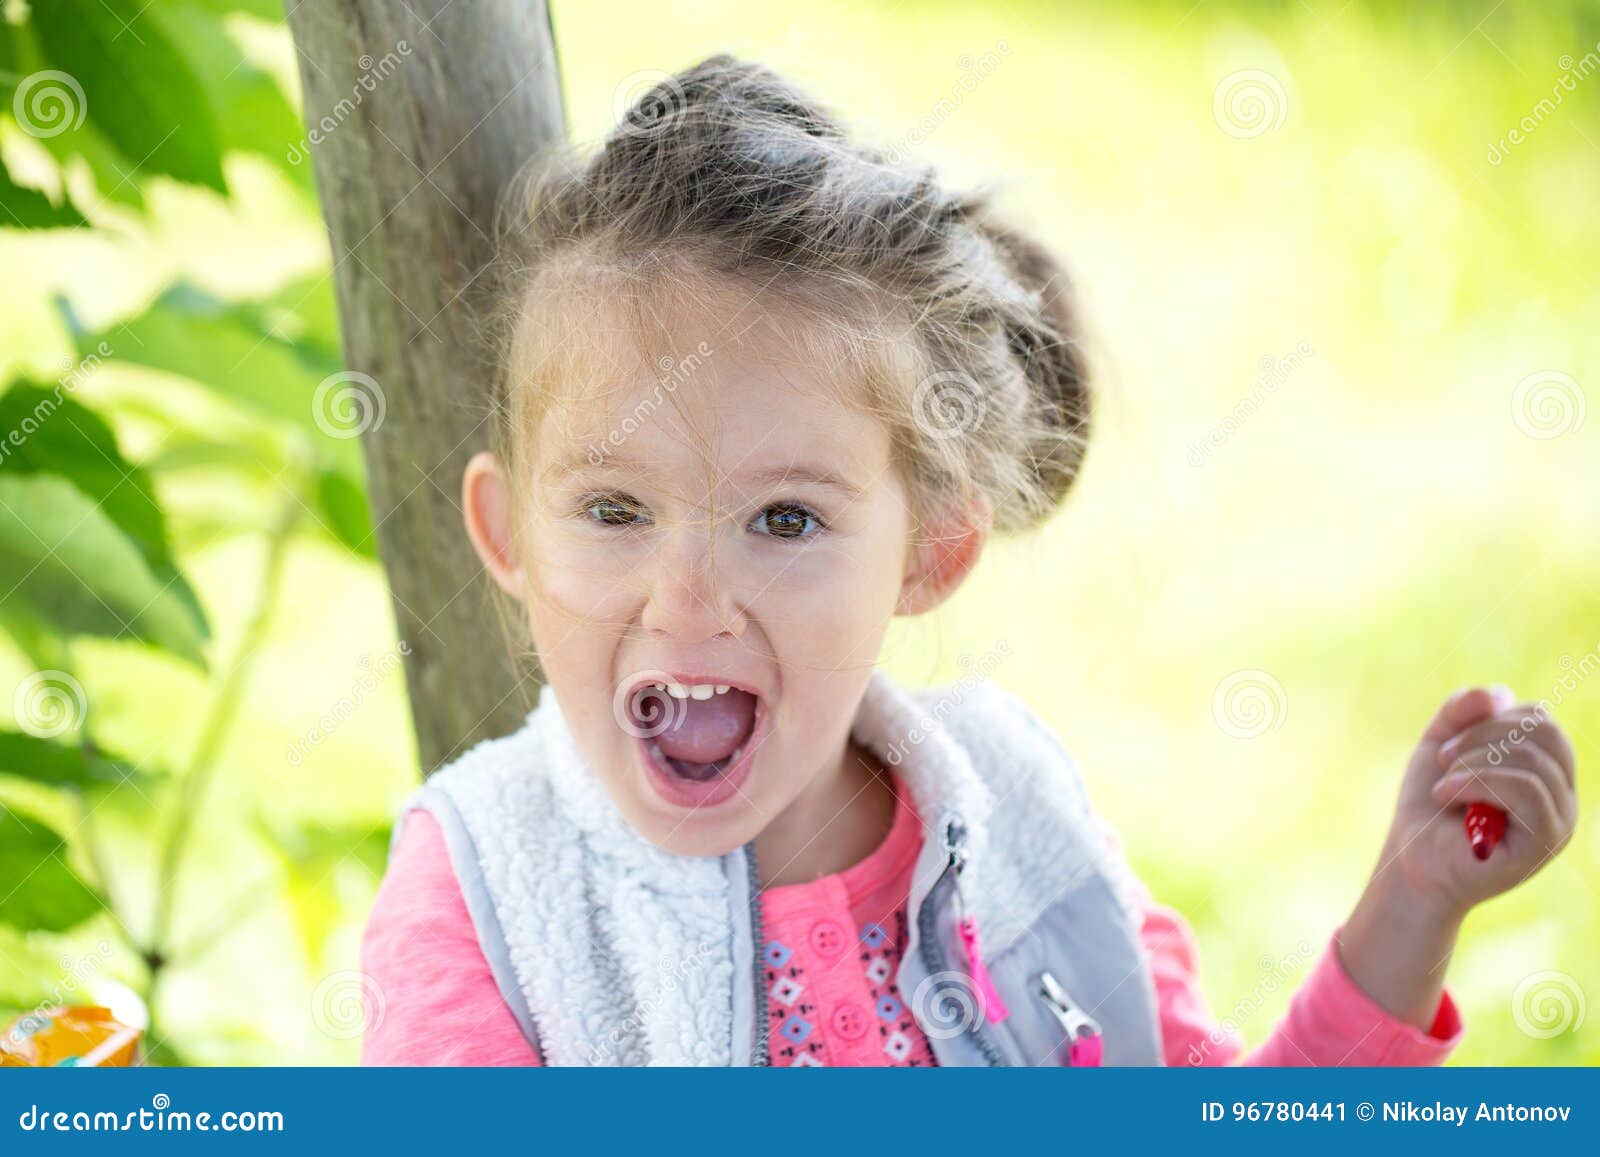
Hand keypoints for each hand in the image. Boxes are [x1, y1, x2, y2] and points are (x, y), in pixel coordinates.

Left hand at [1336, 685, 1578, 1032]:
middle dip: (1483, 734)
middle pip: (1545, 730)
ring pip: (1533, 759)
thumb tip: (1501, 694)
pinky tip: (1447, 796)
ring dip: (1474, 762)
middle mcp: (1562, 795)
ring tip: (1444, 784)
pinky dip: (1477, 782)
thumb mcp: (1441, 744)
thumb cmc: (1430, 806)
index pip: (1541, 718)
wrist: (1412, 861)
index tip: (1449, 745)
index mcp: (1546, 769)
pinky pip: (1527, 791)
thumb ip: (1463, 710)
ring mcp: (1559, 821)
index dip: (1491, 718)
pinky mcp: (1544, 844)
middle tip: (1445, 760)